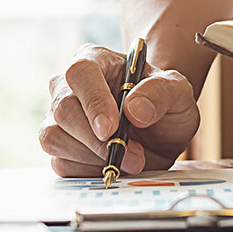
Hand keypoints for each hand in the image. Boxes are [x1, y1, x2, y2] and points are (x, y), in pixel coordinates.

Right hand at [40, 44, 199, 176]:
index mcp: (94, 61)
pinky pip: (61, 163)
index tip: (110, 129)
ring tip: (128, 159)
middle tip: (132, 154)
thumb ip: (161, 92)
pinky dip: (89, 171)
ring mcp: (58, 117)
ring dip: (94, 157)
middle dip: (98, 140)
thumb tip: (133, 109)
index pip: (80, 73)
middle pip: (63, 109)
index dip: (93, 101)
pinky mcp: (58, 146)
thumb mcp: (177, 92)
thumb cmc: (163, 103)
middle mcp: (68, 86)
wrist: (159, 133)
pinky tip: (111, 164)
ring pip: (55, 138)